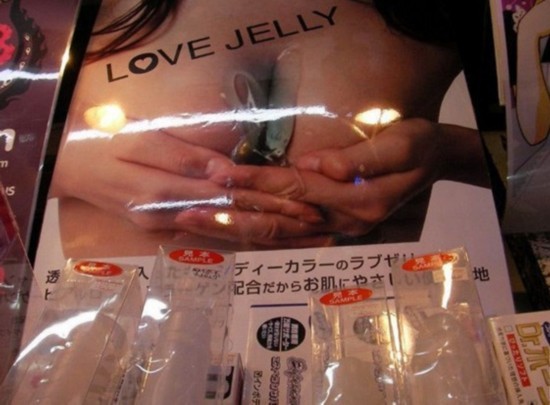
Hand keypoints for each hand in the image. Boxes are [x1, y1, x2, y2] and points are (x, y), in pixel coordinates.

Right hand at [50, 129, 321, 236]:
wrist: (72, 166)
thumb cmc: (108, 143)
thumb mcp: (144, 139)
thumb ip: (187, 158)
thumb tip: (228, 173)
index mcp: (170, 193)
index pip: (234, 201)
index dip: (272, 206)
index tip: (307, 208)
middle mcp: (175, 217)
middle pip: (237, 225)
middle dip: (282, 227)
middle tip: (321, 229)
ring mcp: (171, 227)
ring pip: (230, 236)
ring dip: (270, 239)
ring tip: (307, 240)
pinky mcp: (169, 227)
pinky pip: (215, 235)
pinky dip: (245, 238)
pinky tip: (269, 240)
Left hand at [204, 118, 459, 239]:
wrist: (434, 163)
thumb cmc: (418, 147)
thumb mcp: (401, 145)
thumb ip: (361, 158)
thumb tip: (320, 167)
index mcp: (356, 202)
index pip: (295, 191)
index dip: (256, 183)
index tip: (219, 176)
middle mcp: (341, 224)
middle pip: (277, 222)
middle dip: (230, 215)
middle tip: (186, 210)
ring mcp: (336, 233)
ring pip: (277, 236)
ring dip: (234, 230)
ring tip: (194, 223)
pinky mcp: (331, 230)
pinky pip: (288, 238)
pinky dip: (255, 235)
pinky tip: (227, 231)